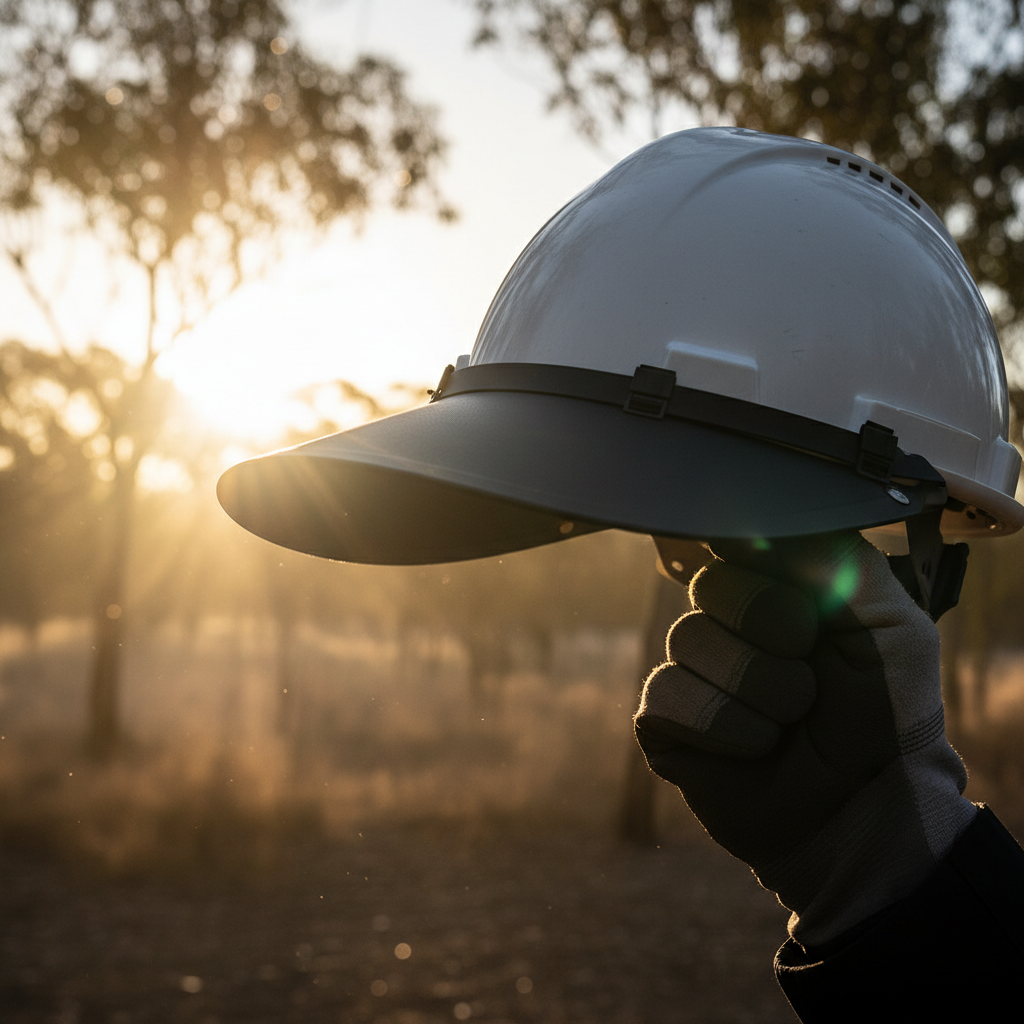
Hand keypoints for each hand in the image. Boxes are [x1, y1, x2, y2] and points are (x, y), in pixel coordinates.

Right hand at [636, 531, 976, 945]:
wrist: (865, 809)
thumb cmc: (883, 713)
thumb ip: (837, 558)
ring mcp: (690, 667)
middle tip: (811, 678)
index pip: (736, 537)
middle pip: (711, 585)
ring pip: (690, 639)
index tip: (809, 610)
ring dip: (760, 692)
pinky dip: (727, 729)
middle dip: (776, 638)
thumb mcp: (891, 623)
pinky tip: (753, 749)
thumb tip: (753, 521)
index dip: (771, 571)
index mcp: (773, 588)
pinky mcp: (662, 718)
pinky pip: (670, 695)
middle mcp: (723, 620)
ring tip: (790, 723)